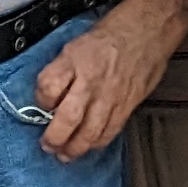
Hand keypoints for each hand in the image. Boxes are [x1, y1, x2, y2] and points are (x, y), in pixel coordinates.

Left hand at [31, 12, 174, 159]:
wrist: (146, 32)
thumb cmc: (110, 37)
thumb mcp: (76, 45)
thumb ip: (61, 71)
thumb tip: (49, 96)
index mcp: (74, 60)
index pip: (48, 87)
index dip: (40, 100)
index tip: (41, 104)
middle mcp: (91, 81)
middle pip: (68, 118)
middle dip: (55, 137)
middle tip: (47, 145)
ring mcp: (110, 96)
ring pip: (89, 132)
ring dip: (74, 147)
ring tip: (65, 154)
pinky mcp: (126, 105)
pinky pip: (110, 131)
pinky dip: (97, 142)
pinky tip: (89, 146)